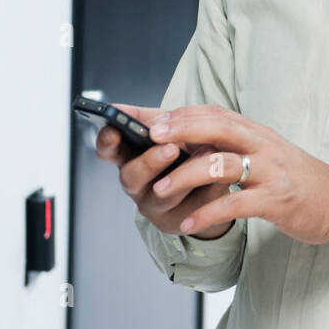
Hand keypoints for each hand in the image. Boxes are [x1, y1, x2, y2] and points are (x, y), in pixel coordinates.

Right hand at [95, 102, 233, 238]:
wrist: (212, 183)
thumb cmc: (184, 152)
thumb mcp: (167, 132)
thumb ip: (147, 120)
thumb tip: (119, 107)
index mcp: (131, 158)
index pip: (109, 151)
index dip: (107, 142)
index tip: (113, 131)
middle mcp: (138, 185)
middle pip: (131, 178)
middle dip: (150, 162)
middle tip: (170, 148)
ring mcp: (157, 206)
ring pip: (164, 196)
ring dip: (184, 176)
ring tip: (207, 154)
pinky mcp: (180, 221)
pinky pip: (194, 207)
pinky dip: (209, 189)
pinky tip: (221, 176)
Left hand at [148, 104, 328, 251]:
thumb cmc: (297, 179)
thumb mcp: (267, 153)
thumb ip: (235, 145)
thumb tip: (192, 139)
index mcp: (258, 133)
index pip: (216, 113)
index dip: (182, 114)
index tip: (151, 118)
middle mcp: (264, 146)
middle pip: (218, 127)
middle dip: (181, 130)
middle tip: (150, 139)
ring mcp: (271, 172)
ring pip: (221, 165)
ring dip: (185, 177)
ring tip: (159, 191)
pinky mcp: (276, 200)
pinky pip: (235, 204)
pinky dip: (208, 213)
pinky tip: (188, 222)